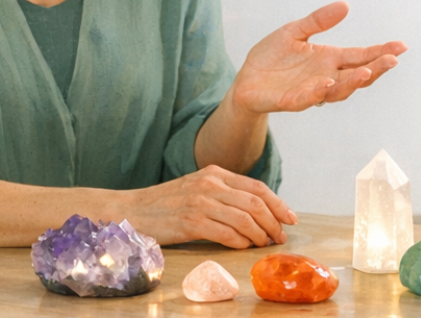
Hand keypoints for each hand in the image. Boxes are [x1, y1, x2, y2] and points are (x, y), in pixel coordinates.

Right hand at [122, 165, 297, 248]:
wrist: (131, 210)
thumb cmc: (167, 203)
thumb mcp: (198, 188)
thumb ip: (225, 194)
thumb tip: (258, 211)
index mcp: (216, 173)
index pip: (257, 188)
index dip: (278, 204)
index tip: (290, 219)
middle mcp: (210, 184)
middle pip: (255, 203)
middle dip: (274, 222)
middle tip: (280, 237)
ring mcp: (200, 202)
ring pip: (244, 219)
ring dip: (260, 235)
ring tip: (264, 244)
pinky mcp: (190, 222)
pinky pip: (226, 234)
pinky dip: (240, 242)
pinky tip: (244, 247)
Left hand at [228, 1, 405, 114]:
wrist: (246, 81)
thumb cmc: (273, 57)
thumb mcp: (294, 31)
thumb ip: (318, 21)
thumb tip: (345, 5)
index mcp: (330, 59)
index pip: (361, 56)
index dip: (381, 52)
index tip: (401, 46)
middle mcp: (326, 77)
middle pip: (357, 76)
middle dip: (376, 69)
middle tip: (392, 60)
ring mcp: (310, 91)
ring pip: (337, 91)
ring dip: (351, 83)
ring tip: (364, 72)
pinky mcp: (288, 101)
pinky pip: (304, 100)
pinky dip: (315, 94)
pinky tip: (324, 85)